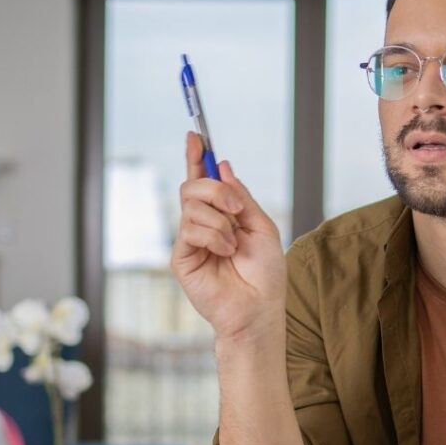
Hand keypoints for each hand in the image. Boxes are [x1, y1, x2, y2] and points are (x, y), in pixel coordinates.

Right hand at [171, 132, 286, 339]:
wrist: (258, 310)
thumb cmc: (264, 275)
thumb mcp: (262, 227)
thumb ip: (241, 197)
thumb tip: (224, 166)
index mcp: (222, 216)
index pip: (203, 181)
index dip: (197, 157)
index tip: (195, 135)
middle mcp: (203, 225)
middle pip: (192, 186)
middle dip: (216, 189)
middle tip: (237, 209)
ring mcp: (190, 241)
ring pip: (191, 205)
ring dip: (220, 221)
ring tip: (233, 245)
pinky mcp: (181, 258)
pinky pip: (190, 229)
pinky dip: (213, 236)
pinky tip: (225, 253)